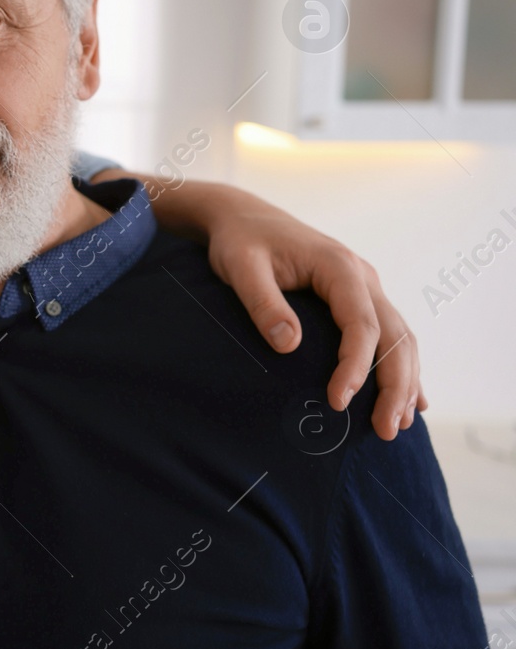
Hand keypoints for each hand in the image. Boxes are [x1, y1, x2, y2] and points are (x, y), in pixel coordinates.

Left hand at [198, 188, 422, 441]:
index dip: (354, 367)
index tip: (337, 402)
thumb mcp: (241, 268)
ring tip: (397, 424)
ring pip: (400, 337)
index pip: (361, 325)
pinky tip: (410, 398)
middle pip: (394, 335)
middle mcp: (362, 276)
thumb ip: (263, 304)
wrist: (240, 217)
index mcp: (338, 266)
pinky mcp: (355, 296)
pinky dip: (401, 366)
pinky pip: (389, 333)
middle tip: (385, 430)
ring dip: (404, 381)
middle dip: (395, 385)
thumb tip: (289, 346)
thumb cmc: (239, 241)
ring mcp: (363, 286)